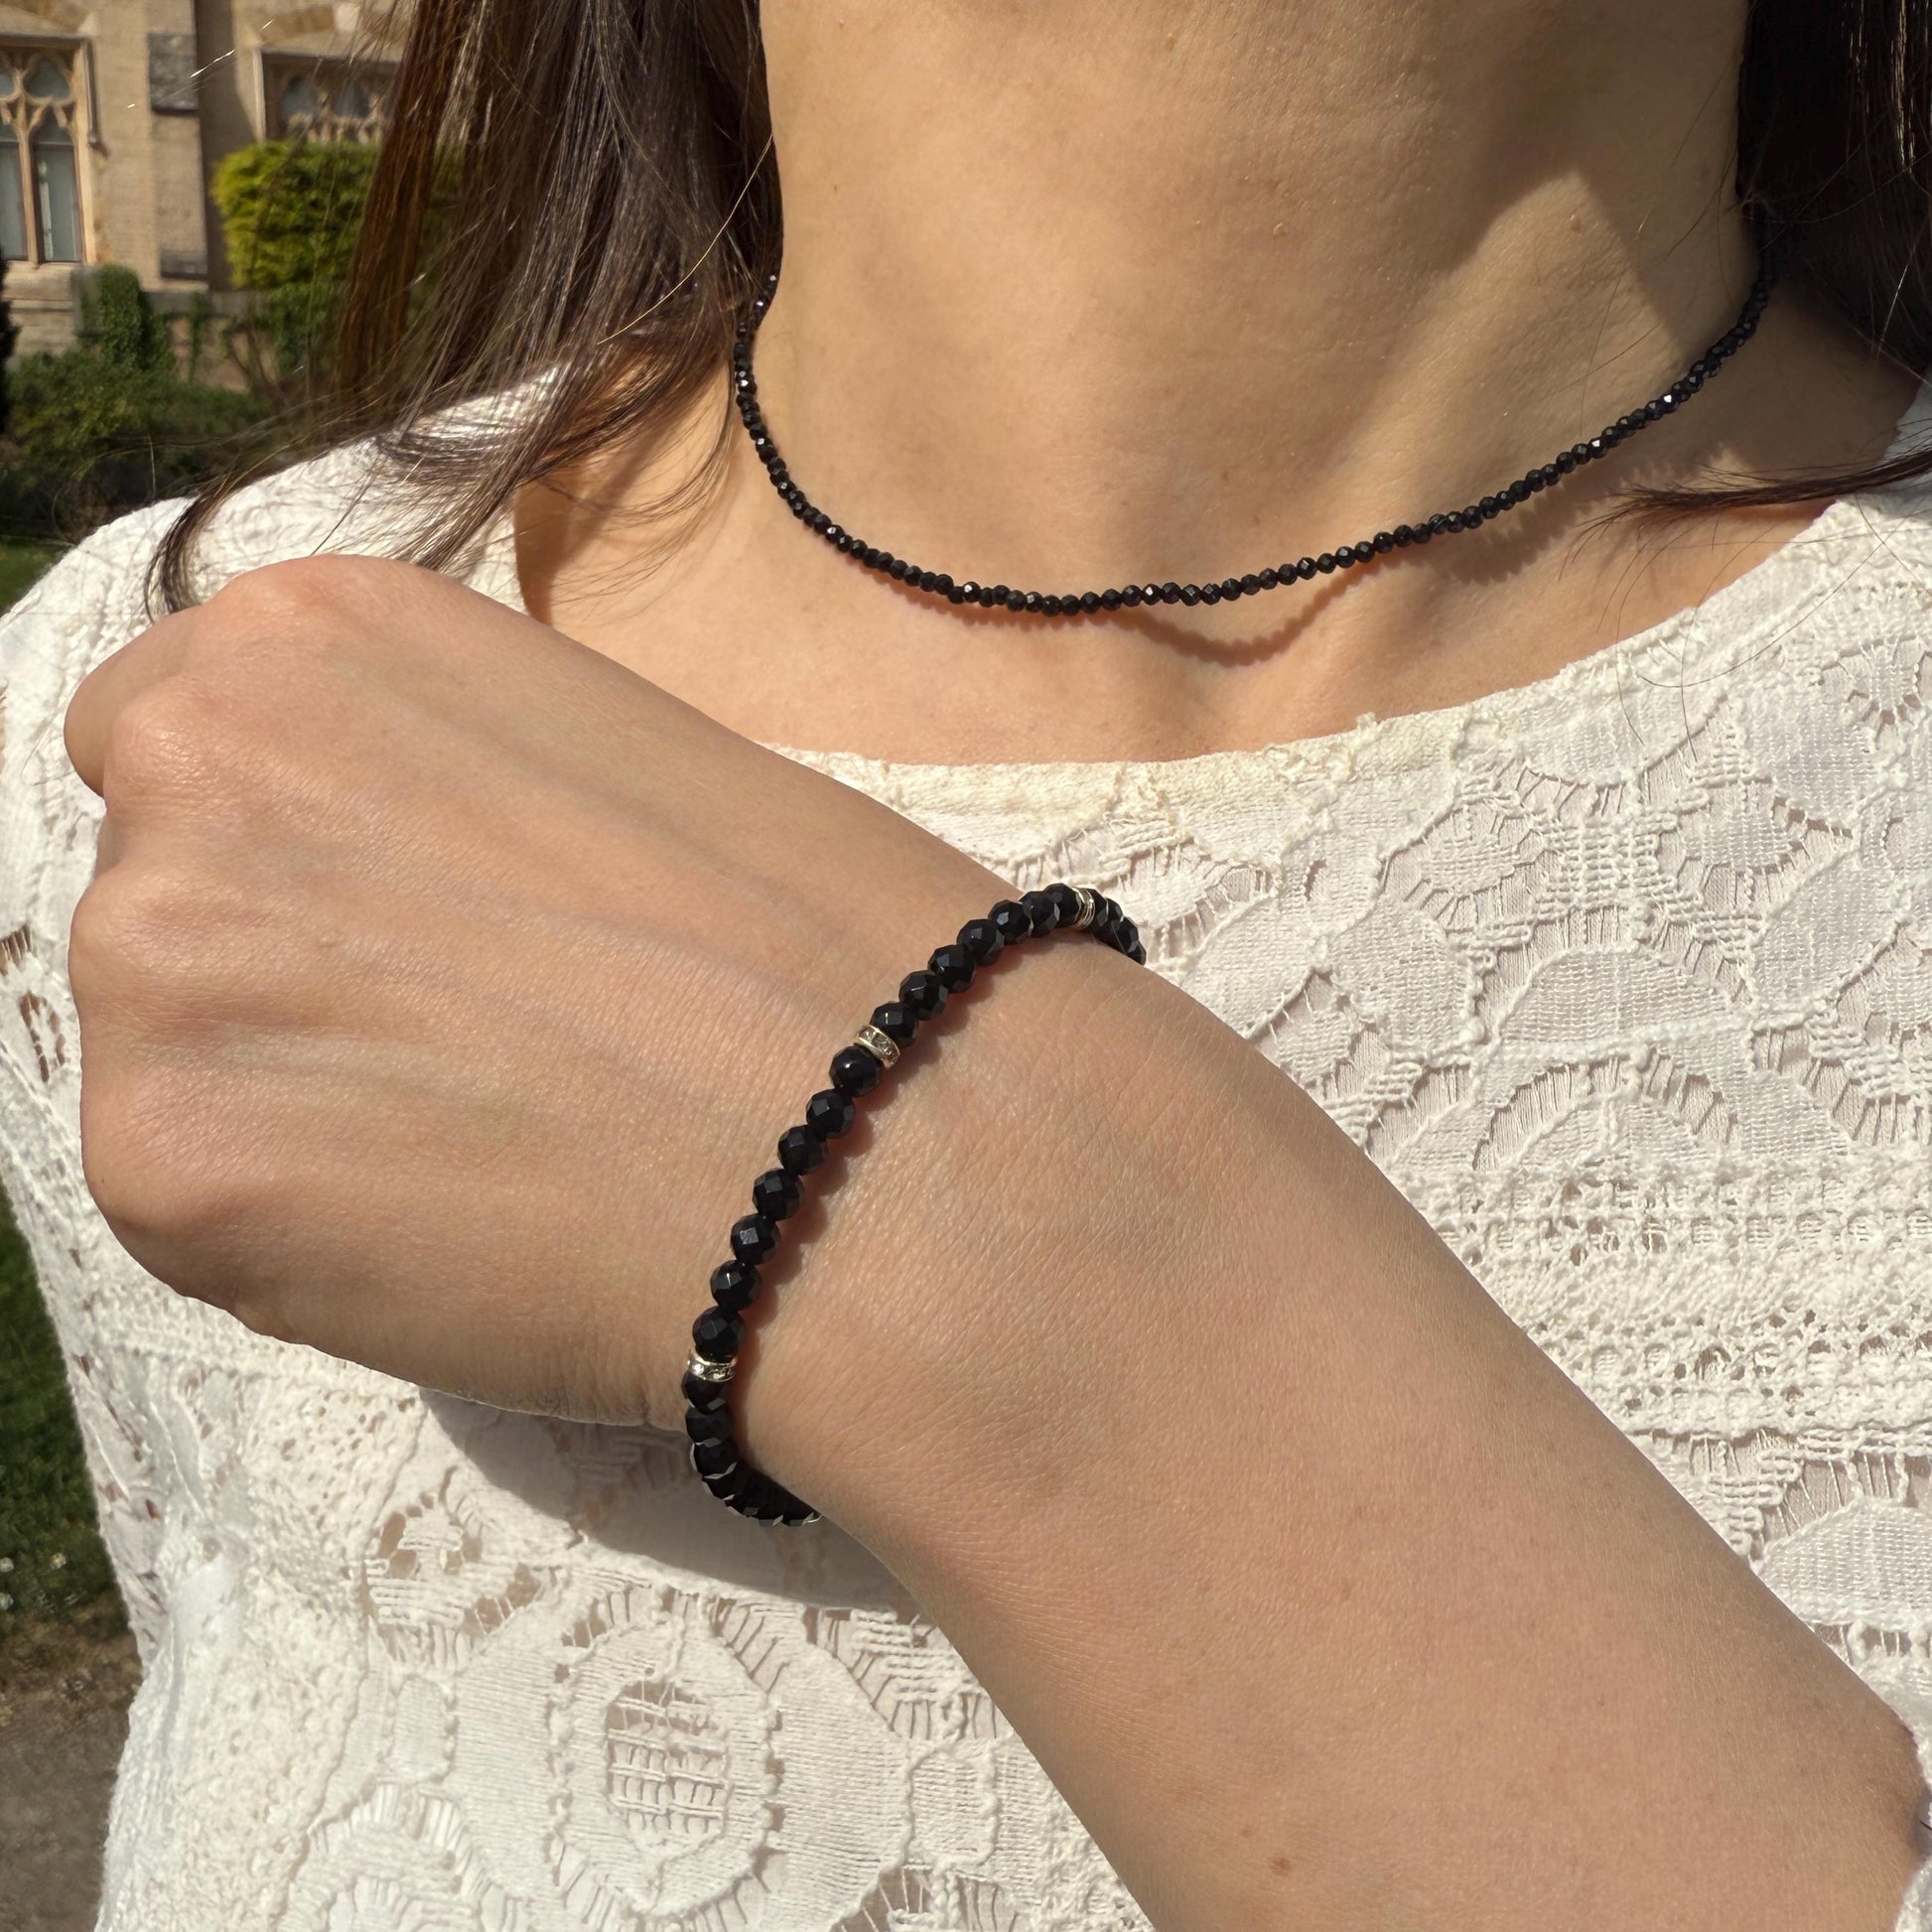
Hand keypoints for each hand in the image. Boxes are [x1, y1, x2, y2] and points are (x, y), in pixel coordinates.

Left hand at [60, 554, 1065, 1434]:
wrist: (885, 1121)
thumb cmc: (808, 930)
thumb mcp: (590, 756)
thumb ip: (420, 776)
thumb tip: (352, 872)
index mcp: (318, 631)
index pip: (165, 727)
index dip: (276, 839)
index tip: (378, 918)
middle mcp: (195, 759)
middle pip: (148, 884)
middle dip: (267, 963)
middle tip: (449, 1046)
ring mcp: (159, 960)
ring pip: (162, 1044)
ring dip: (275, 1092)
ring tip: (471, 1139)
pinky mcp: (165, 1163)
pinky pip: (188, 1191)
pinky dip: (288, 1223)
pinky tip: (449, 1218)